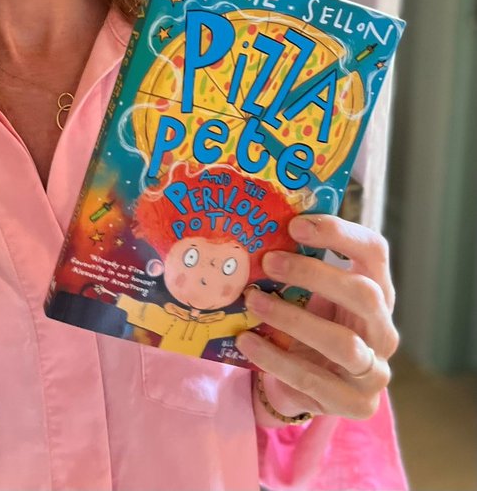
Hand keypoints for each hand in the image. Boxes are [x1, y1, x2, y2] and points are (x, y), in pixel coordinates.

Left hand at [236, 214, 397, 421]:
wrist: (309, 384)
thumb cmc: (310, 323)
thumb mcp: (309, 293)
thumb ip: (296, 266)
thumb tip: (256, 231)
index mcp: (376, 290)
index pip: (374, 251)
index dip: (340, 233)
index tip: (296, 225)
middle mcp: (383, 328)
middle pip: (364, 295)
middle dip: (314, 274)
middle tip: (268, 261)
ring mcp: (374, 369)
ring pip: (344, 343)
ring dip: (293, 319)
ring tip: (252, 301)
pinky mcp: (355, 403)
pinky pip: (314, 380)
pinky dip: (276, 358)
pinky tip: (246, 340)